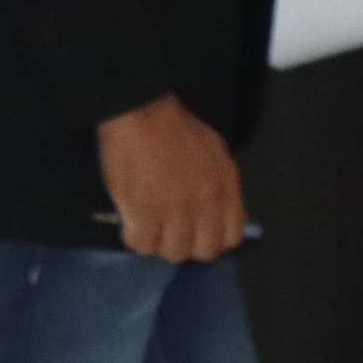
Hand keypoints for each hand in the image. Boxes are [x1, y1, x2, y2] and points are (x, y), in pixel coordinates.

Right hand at [96, 95, 245, 262]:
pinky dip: (135, 238)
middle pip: (202, 251)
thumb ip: (220, 187)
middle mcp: (204, 204)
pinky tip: (131, 225)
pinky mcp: (142, 212)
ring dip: (159, 244)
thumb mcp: (214, 154)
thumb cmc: (176, 127)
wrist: (140, 111)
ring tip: (148, 229)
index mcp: (225, 188)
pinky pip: (141, 243)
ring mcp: (173, 211)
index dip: (212, 239)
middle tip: (170, 233)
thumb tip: (215, 215)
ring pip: (172, 251)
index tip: (197, 233)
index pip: (231, 237)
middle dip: (187, 245)